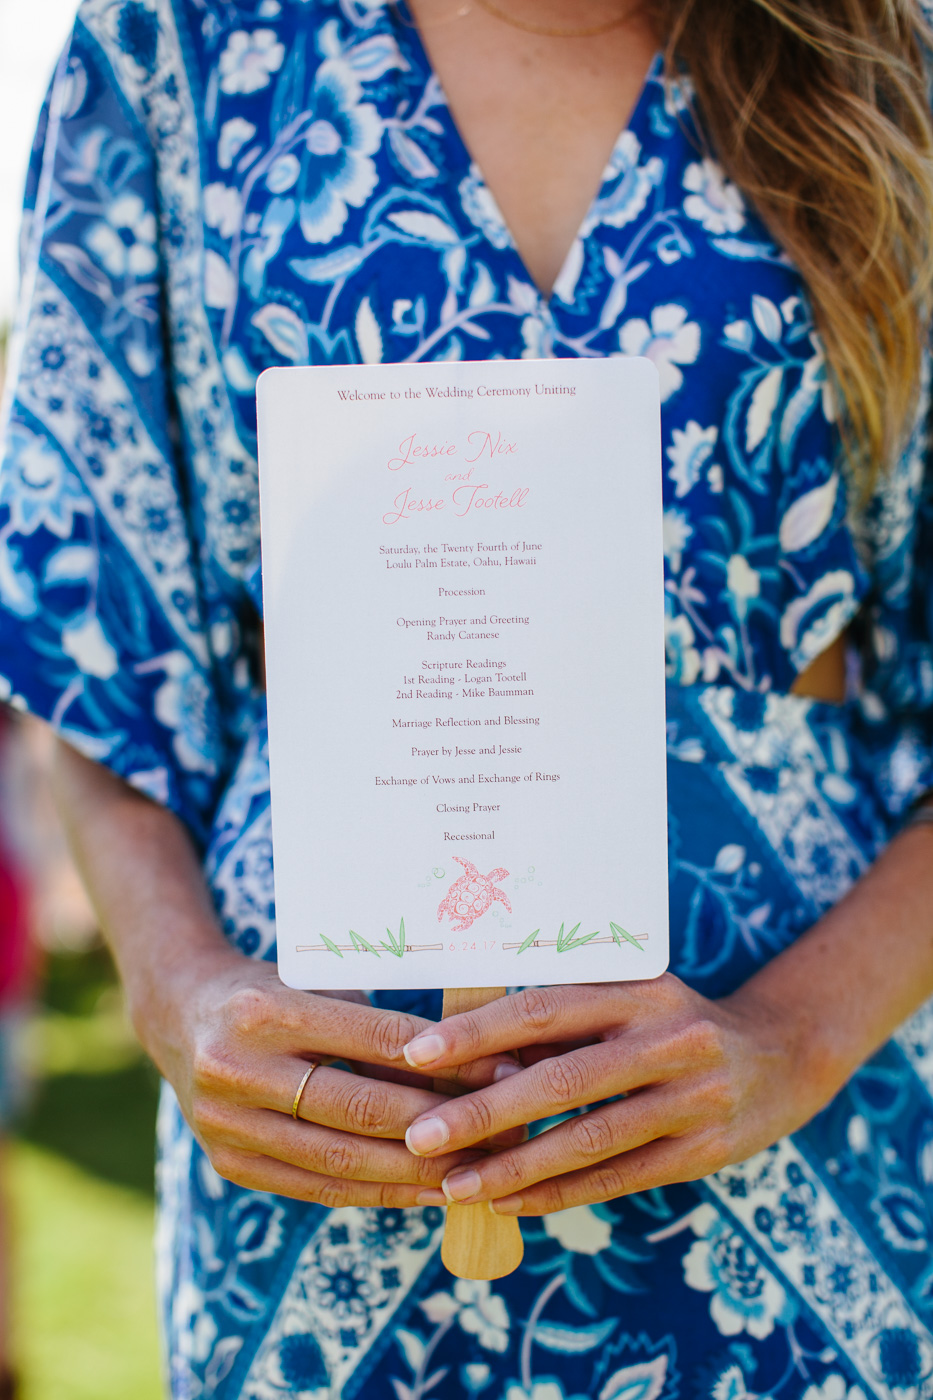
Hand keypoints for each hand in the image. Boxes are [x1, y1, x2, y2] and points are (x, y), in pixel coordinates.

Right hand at [133, 944, 521, 1206]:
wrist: (181, 1015)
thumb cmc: (274, 991)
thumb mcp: (320, 984)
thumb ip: (381, 1023)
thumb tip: (474, 1059)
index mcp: (267, 1010)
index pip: (374, 1039)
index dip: (443, 1062)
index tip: (501, 1072)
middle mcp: (238, 1067)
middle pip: (359, 1108)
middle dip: (439, 1124)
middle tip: (501, 1131)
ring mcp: (226, 1122)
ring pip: (340, 1159)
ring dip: (415, 1171)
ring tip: (474, 1171)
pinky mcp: (228, 1163)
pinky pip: (316, 1187)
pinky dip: (377, 1192)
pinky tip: (425, 1191)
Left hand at [401, 975, 843, 1214]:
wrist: (781, 1056)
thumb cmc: (672, 1022)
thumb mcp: (627, 1001)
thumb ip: (561, 1023)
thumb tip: (470, 1054)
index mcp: (639, 990)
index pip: (546, 1008)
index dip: (479, 1032)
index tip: (418, 1053)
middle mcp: (668, 1039)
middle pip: (563, 1080)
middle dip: (484, 1112)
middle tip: (420, 1136)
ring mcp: (691, 1098)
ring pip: (589, 1140)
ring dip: (514, 1168)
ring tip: (454, 1185)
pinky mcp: (703, 1152)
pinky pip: (618, 1177)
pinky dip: (559, 1193)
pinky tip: (509, 1203)